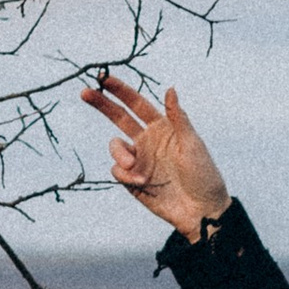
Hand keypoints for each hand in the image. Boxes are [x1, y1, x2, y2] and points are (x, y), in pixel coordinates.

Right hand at [81, 73, 230, 240]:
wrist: (200, 210)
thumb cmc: (203, 175)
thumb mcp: (192, 144)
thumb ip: (178, 118)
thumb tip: (170, 88)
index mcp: (162, 128)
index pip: (137, 104)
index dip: (121, 91)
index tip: (104, 78)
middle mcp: (147, 141)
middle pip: (118, 117)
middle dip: (102, 104)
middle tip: (84, 92)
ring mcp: (139, 160)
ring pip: (115, 146)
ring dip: (119, 152)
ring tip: (133, 167)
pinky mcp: (132, 180)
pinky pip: (117, 170)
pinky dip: (124, 173)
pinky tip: (141, 182)